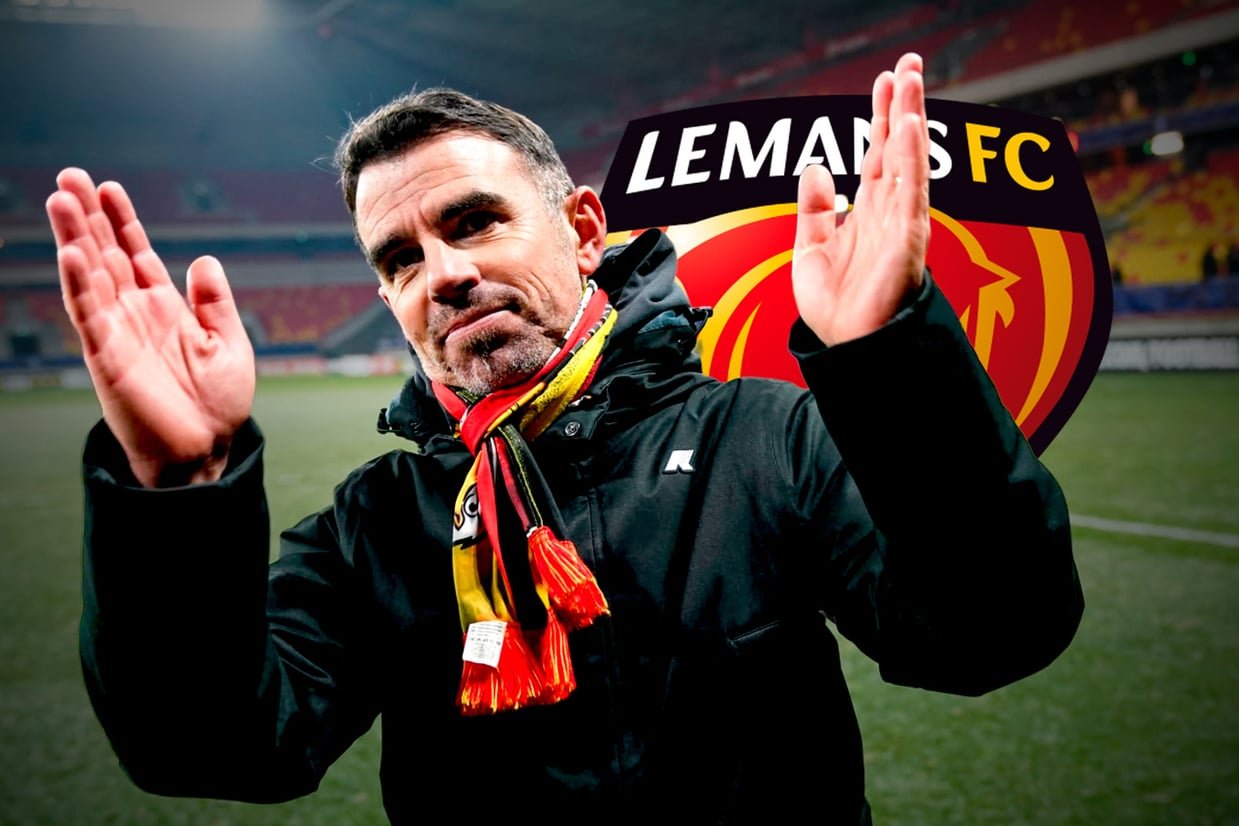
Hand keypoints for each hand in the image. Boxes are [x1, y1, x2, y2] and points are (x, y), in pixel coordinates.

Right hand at [46, 168, 254, 486]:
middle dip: (88, 216)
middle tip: (69, 175)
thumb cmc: (217, 405)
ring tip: (60, 199)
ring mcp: (117, 335)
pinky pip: (90, 316)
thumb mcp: (229, 344)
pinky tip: (71, 253)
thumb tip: (203, 259)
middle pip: (105, 255)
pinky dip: (80, 284)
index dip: (122, 221)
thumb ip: (216, 302)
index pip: (136, 254)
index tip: (109, 186)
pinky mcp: (108, 360)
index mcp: (163, 309)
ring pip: (90, 277)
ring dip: (74, 238)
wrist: (206, 451)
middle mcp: (134, 316)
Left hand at [792, 52, 930, 344]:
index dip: (880, 116)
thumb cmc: (836, 309)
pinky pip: (910, 194)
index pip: (877, 153)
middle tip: (909, 65)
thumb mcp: (810, 249)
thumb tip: (817, 165)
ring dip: (909, 120)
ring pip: (908, 162)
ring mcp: (901, 225)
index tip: (885, 80)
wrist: (847, 349)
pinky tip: (909, 129)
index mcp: (866, 212)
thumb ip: (814, 208)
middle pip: (897, 148)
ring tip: (911, 82)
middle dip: (903, 105)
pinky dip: (910, 161)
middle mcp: (888, 213)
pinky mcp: (906, 243)